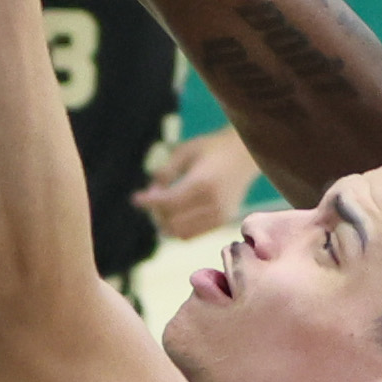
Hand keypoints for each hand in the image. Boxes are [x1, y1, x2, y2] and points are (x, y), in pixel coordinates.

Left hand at [132, 129, 257, 240]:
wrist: (246, 155)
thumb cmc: (213, 148)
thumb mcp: (187, 151)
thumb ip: (167, 170)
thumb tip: (152, 189)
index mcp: (203, 184)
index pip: (169, 203)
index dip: (149, 202)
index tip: (135, 198)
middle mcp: (213, 203)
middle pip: (172, 221)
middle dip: (156, 213)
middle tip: (152, 196)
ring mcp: (220, 215)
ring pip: (181, 233)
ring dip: (166, 223)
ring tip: (163, 205)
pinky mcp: (223, 221)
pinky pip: (192, 234)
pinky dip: (178, 227)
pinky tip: (175, 211)